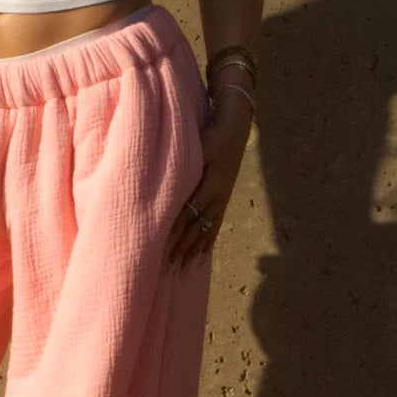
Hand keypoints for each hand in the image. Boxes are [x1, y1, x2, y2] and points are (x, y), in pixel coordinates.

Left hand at [166, 91, 252, 269]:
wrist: (235, 128)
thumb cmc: (210, 135)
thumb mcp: (197, 148)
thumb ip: (182, 167)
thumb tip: (161, 183)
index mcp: (209, 184)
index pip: (189, 211)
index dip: (176, 228)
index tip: (162, 242)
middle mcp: (217, 197)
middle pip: (197, 227)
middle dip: (183, 246)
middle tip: (169, 265)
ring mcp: (222, 200)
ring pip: (206, 230)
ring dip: (194, 249)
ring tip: (183, 268)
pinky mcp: (224, 200)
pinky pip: (215, 226)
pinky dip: (207, 242)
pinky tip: (200, 256)